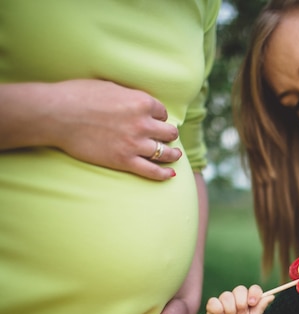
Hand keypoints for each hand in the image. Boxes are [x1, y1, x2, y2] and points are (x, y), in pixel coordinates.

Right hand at [0, 80, 181, 179]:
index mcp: (141, 102)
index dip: (159, 117)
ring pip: (165, 152)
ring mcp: (134, 144)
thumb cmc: (79, 96)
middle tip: (167, 137)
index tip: (155, 120)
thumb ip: (131, 97)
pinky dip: (164, 174)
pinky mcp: (124, 161)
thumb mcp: (112, 87)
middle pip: (169, 133)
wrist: (57, 114)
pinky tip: (170, 174)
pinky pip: (152, 170)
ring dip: (173, 153)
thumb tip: (140, 104)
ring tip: (175, 154)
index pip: (163, 113)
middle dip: (169, 134)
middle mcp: (142, 123)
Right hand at [205, 285, 274, 313]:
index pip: (253, 289)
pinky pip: (213, 301)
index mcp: (248, 300)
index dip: (253, 293)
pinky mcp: (212, 307)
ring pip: (226, 295)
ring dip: (230, 309)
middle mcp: (236, 298)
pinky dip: (218, 309)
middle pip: (239, 289)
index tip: (252, 303)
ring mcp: (224, 302)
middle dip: (241, 303)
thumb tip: (272, 296)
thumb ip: (260, 307)